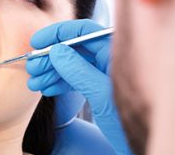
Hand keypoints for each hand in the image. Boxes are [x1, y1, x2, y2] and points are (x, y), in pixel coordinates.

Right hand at [26, 19, 131, 154]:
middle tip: (33, 66)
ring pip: (73, 65)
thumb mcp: (101, 95)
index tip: (38, 41)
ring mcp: (103, 73)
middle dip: (51, 57)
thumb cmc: (131, 122)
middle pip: (74, 48)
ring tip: (36, 81)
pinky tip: (48, 89)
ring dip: (52, 72)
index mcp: (116, 53)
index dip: (58, 34)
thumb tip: (57, 51)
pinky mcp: (99, 87)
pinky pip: (76, 79)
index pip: (83, 32)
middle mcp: (110, 59)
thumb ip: (79, 71)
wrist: (140, 145)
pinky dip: (60, 83)